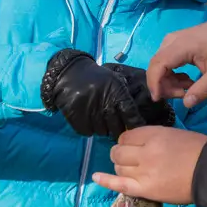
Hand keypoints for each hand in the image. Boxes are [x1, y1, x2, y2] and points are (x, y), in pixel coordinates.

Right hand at [41, 49, 174, 139]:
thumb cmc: (97, 78)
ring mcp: (90, 113)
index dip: (135, 124)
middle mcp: (105, 105)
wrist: (69, 73)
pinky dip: (90, 128)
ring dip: (103, 128)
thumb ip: (125, 98)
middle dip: (118, 128)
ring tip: (100, 118)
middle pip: (117, 128)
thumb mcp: (115, 81)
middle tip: (115, 124)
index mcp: (117, 93)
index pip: (131, 114)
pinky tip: (89, 119)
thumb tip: (136, 119)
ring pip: (103, 132)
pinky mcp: (77, 119)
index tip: (136, 129)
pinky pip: (88, 132)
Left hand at [92, 126, 206, 204]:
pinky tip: (95, 177)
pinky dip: (105, 180)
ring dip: (120, 167)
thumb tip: (140, 142)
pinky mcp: (145, 189)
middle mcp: (145, 152)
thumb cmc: (199, 149)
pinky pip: (119, 184)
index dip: (127, 141)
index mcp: (155, 134)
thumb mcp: (175, 133)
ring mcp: (143, 172)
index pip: (128, 136)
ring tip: (128, 169)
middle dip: (120, 153)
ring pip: (119, 167)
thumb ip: (155, 137)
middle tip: (128, 157)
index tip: (131, 145)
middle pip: (119, 151)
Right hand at [147, 15, 206, 107]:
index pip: (158, 64)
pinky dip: (172, 74)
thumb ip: (204, 89)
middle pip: (156, 65)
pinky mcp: (177, 41)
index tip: (159, 100)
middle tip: (183, 95)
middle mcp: (173, 40)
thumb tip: (186, 103)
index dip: (154, 83)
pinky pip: (166, 60)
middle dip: (164, 85)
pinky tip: (188, 80)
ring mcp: (174, 39)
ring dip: (169, 80)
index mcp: (183, 45)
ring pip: (160, 63)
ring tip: (189, 87)